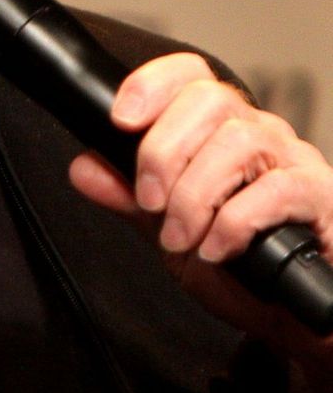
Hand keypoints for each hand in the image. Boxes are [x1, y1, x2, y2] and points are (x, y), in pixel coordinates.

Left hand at [69, 53, 332, 379]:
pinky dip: (236, 221)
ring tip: (179, 237)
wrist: (292, 317)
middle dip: (164, 151)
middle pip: (210, 99)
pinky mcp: (323, 198)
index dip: (151, 84)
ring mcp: (295, 162)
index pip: (190, 74)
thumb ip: (129, 197)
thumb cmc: (239, 267)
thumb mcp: (169, 231)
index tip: (120, 120)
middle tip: (149, 202)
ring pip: (240, 141)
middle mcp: (260, 133)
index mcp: (220, 129)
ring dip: (195, 194)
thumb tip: (83, 167)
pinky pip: (279, 189)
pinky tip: (216, 249)